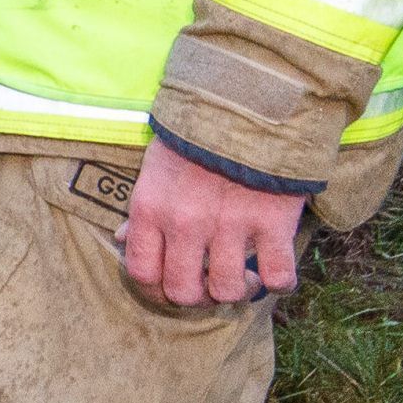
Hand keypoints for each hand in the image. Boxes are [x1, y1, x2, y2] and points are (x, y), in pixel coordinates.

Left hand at [121, 136, 306, 305]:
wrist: (246, 104)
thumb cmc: (196, 138)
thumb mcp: (154, 169)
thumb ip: (142, 209)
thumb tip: (122, 239)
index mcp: (150, 209)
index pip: (142, 274)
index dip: (157, 291)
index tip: (174, 287)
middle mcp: (185, 223)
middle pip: (184, 292)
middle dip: (199, 297)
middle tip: (212, 283)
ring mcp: (229, 225)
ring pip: (228, 290)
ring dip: (238, 290)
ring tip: (246, 275)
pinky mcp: (272, 222)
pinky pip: (278, 277)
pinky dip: (280, 282)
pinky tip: (275, 270)